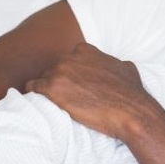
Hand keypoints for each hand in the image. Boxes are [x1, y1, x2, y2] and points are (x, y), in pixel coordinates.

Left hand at [25, 42, 156, 138]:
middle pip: (54, 69)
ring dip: (49, 91)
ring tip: (54, 106)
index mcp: (85, 50)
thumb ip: (115, 64)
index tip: (75, 87)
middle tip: (67, 99)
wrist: (131, 113)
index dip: (71, 75)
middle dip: (60, 83)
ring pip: (43, 79)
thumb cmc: (131, 94)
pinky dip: (35, 95)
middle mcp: (70, 57)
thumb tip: (119, 66)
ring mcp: (60, 71)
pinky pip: (33, 88)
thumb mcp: (127, 69)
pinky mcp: (52, 88)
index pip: (68, 60)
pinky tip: (40, 104)